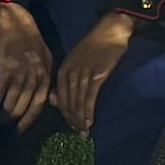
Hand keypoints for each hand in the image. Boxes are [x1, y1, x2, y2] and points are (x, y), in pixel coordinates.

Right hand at [0, 0, 55, 127]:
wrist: (16, 24)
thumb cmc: (30, 43)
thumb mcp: (45, 60)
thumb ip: (46, 81)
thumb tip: (51, 101)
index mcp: (46, 75)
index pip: (40, 104)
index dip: (29, 119)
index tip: (19, 131)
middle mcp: (36, 76)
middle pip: (24, 106)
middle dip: (11, 121)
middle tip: (1, 130)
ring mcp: (22, 72)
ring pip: (11, 101)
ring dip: (0, 115)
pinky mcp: (7, 68)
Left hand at [52, 7, 133, 132]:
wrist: (109, 31)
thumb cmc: (94, 47)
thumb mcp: (75, 62)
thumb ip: (67, 80)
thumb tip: (55, 101)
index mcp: (63, 71)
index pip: (60, 98)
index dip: (65, 114)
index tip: (72, 126)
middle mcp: (70, 74)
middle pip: (68, 103)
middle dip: (72, 120)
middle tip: (79, 133)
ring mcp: (83, 74)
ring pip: (78, 102)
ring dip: (80, 119)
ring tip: (84, 132)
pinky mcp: (97, 75)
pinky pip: (90, 97)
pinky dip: (89, 111)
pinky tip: (90, 121)